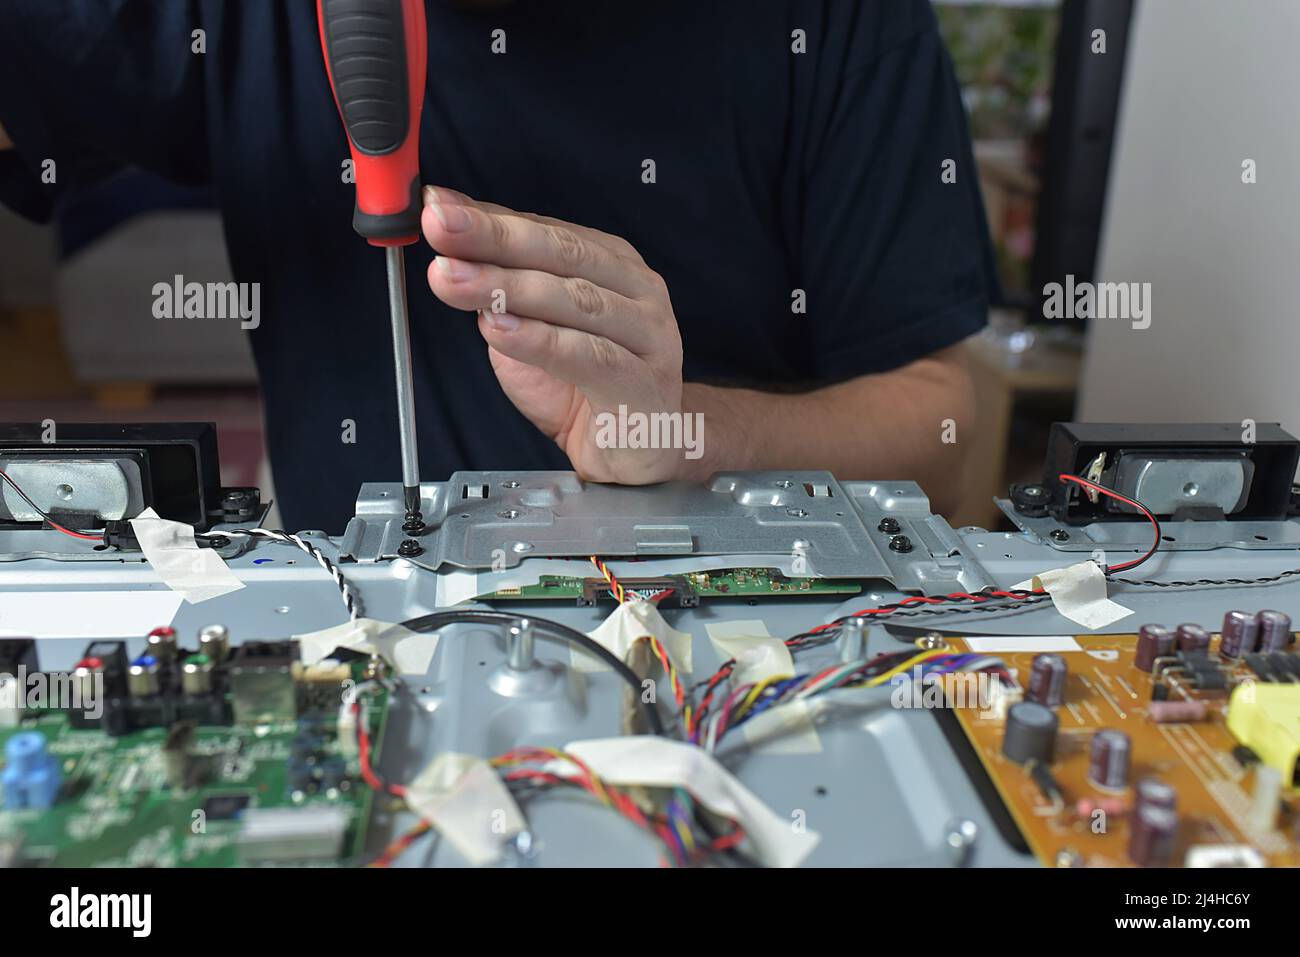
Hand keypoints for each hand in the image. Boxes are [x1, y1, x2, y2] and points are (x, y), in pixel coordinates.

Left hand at [421, 185, 690, 482]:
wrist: (636, 458)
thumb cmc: (586, 390)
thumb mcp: (532, 331)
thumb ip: (502, 291)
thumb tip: (450, 246)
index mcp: (612, 266)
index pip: (545, 231)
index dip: (488, 217)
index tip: (436, 208)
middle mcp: (637, 291)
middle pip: (561, 254)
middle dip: (494, 238)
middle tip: (441, 227)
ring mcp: (647, 336)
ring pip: (574, 300)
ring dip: (507, 286)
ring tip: (454, 278)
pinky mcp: (644, 385)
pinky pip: (589, 357)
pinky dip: (541, 341)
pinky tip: (499, 329)